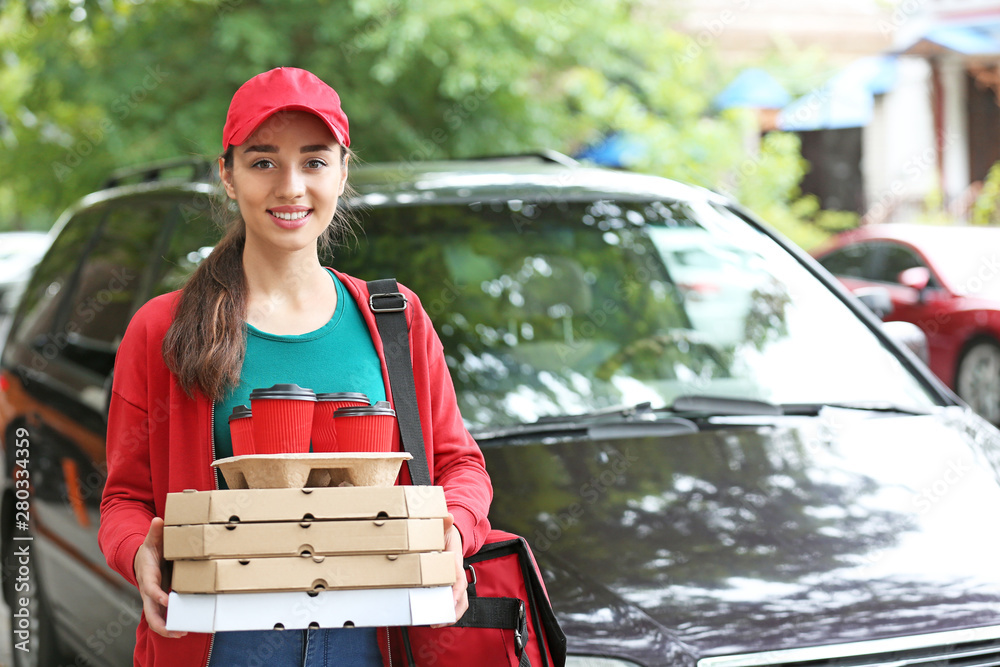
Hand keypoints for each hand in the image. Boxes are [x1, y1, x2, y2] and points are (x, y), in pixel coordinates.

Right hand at [134, 517, 185, 638]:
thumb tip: (158, 520)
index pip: (150, 587)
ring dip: (166, 627)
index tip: (167, 600)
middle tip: (174, 629)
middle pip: (150, 610)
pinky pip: (162, 615)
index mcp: (147, 575)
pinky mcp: (159, 601)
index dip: (157, 594)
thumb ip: (156, 532)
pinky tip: (183, 629)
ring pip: (155, 617)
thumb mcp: (152, 540)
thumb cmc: (149, 550)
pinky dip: (171, 623)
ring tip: (182, 633)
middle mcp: (148, 590)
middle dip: (160, 622)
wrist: (142, 559)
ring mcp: (153, 598)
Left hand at [433, 513, 467, 626]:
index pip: (459, 578)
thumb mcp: (444, 524)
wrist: (452, 532)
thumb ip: (445, 521)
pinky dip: (446, 609)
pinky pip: (451, 599)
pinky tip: (434, 617)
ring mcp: (453, 579)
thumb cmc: (445, 530)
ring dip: (451, 613)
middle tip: (439, 621)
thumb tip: (448, 516)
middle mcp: (456, 572)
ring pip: (459, 600)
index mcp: (454, 560)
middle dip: (454, 609)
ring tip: (436, 624)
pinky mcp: (447, 583)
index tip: (451, 601)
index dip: (456, 591)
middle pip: (461, 595)